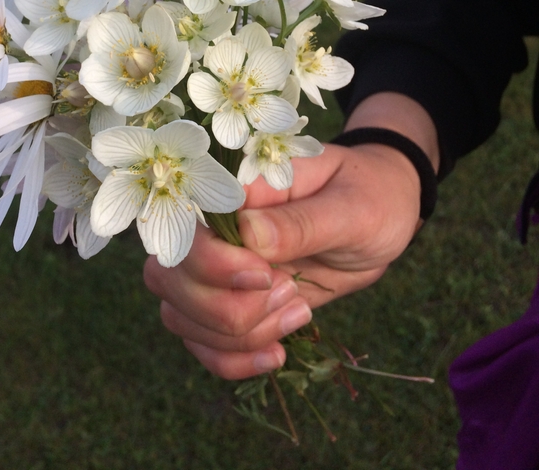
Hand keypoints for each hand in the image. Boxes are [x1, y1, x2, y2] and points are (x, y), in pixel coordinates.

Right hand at [143, 93, 438, 379]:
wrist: (381, 215)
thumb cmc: (368, 196)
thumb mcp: (350, 208)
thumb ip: (300, 222)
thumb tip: (247, 232)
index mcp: (234, 189)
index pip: (185, 227)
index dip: (214, 264)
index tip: (268, 275)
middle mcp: (213, 228)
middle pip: (169, 280)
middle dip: (228, 308)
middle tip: (291, 293)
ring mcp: (216, 268)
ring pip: (179, 316)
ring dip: (237, 336)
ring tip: (297, 314)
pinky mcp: (229, 301)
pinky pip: (201, 342)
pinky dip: (232, 361)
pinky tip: (276, 354)